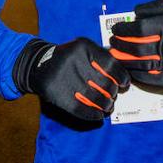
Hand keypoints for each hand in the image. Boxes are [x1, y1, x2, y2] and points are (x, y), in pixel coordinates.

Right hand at [12, 38, 129, 121]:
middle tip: (113, 96)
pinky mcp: (58, 94)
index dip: (121, 76)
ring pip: (95, 98)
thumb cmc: (68, 58)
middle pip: (104, 83)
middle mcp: (75, 60)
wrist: (38, 64)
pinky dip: (93, 115)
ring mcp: (65, 78)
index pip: (111, 64)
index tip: (124, 83)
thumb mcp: (82, 49)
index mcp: (83, 46)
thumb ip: (101, 57)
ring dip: (105, 105)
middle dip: (112, 93)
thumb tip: (123, 75)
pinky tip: (98, 115)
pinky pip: (81, 109)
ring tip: (107, 106)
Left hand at [109, 0, 162, 87]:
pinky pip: (151, 79)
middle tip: (112, 42)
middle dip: (121, 45)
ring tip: (116, 55)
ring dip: (125, 60)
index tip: (116, 28)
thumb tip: (134, 14)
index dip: (124, 29)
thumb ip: (157, 6)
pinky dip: (138, 75)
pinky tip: (130, 69)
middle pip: (137, 48)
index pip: (139, 29)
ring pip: (141, 65)